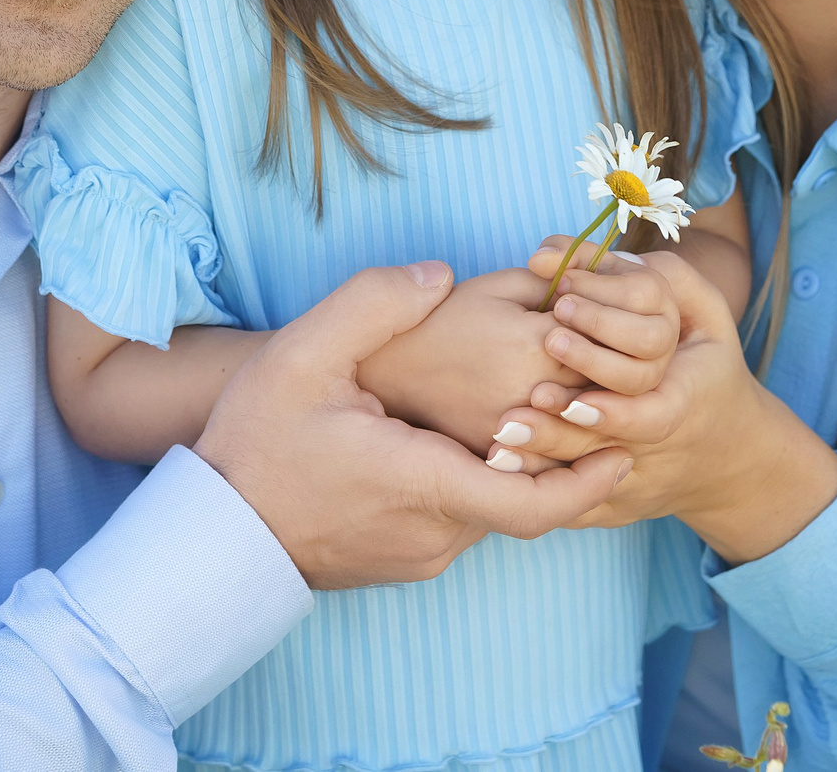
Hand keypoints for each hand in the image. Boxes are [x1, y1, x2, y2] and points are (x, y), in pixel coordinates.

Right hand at [194, 262, 633, 589]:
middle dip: (557, 450)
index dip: (588, 478)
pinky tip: (467, 435)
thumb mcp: (304, 355)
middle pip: (524, 497)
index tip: (624, 443)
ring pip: (494, 507)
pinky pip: (464, 519)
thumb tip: (439, 276)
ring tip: (525, 403)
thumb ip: (374, 303)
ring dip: (516, 465)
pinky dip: (482, 481)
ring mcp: (421, 554)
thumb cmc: (255, 443)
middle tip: (584, 394)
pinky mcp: (405, 560)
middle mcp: (435, 533)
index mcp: (424, 485)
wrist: (211, 532)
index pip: (534, 503)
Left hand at [493, 246, 836, 563]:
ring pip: (584, 486)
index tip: (554, 371)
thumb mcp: (707, 311)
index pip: (648, 413)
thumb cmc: (708, 363)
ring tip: (496, 438)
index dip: (605, 404)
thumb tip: (590, 256)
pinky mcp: (614, 508)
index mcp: (687, 402)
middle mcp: (661, 452)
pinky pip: (572, 508)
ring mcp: (637, 485)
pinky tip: (498, 468)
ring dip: (538, 464)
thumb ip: (661, 277)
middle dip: (555, 432)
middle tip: (509, 413)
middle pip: (605, 451)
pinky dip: (537, 490)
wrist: (729, 455)